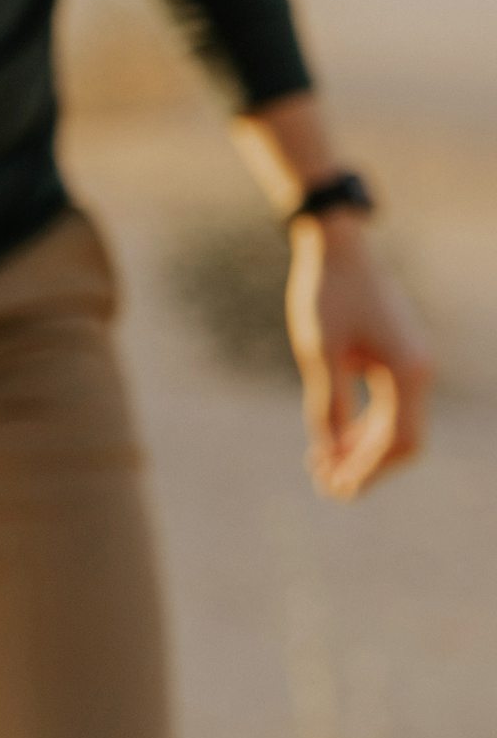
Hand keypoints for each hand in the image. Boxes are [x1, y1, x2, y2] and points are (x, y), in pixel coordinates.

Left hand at [289, 216, 430, 499]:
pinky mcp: (397, 359)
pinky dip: (365, 427)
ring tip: (324, 468)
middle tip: (327, 486)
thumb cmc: (326, 294)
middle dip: (367, 467)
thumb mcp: (319, 351)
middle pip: (403, 440)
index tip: (335, 489)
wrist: (337, 248)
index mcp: (407, 372)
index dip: (368, 471)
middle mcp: (418, 372)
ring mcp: (411, 365)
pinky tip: (335, 441)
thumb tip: (329, 452)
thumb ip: (327, 402)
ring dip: (364, 450)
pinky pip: (388, 406)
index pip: (398, 442)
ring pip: (396, 426)